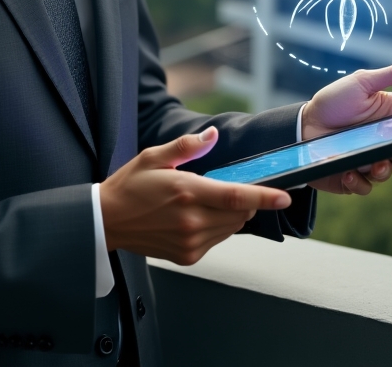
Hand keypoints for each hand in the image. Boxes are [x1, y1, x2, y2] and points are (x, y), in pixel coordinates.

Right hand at [99, 127, 290, 264]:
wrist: (107, 221)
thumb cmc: (129, 185)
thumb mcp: (153, 156)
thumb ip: (187, 146)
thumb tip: (212, 135)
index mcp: (186, 192)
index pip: (236, 196)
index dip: (264, 197)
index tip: (285, 196)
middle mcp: (191, 221)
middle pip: (239, 214)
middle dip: (244, 200)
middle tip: (226, 186)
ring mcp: (190, 242)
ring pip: (231, 228)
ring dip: (231, 214)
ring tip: (206, 201)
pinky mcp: (188, 256)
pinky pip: (217, 240)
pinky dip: (217, 227)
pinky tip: (196, 216)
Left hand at [301, 60, 391, 195]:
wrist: (301, 127)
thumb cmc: (332, 102)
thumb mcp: (360, 83)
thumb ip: (389, 76)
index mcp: (390, 115)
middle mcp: (385, 138)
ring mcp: (371, 158)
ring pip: (390, 171)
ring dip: (383, 169)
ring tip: (370, 163)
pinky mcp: (355, 176)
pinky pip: (366, 186)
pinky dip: (359, 181)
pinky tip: (348, 170)